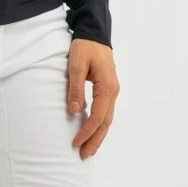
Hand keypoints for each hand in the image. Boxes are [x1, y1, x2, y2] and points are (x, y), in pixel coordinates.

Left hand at [66, 38, 119, 159]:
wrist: (94, 32)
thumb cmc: (86, 46)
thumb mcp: (76, 64)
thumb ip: (75, 87)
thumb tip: (75, 110)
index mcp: (107, 86)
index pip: (98, 115)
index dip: (87, 131)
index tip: (76, 142)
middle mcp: (113, 91)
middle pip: (106, 122)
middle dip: (95, 139)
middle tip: (84, 155)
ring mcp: (112, 90)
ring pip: (107, 118)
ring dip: (98, 134)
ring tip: (88, 149)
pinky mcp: (108, 88)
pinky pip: (105, 110)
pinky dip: (99, 123)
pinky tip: (92, 130)